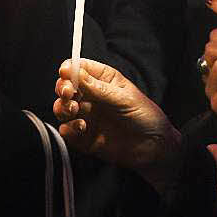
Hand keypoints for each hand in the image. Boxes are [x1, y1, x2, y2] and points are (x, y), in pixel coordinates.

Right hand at [55, 59, 181, 193]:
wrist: (154, 148)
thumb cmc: (145, 117)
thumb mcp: (124, 98)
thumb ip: (98, 88)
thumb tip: (75, 72)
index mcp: (104, 80)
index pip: (80, 68)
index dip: (70, 69)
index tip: (66, 73)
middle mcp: (92, 96)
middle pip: (66, 86)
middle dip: (63, 88)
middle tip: (68, 93)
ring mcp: (87, 116)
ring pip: (62, 108)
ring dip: (63, 108)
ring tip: (75, 111)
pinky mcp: (84, 137)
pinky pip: (66, 130)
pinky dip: (68, 128)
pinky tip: (82, 128)